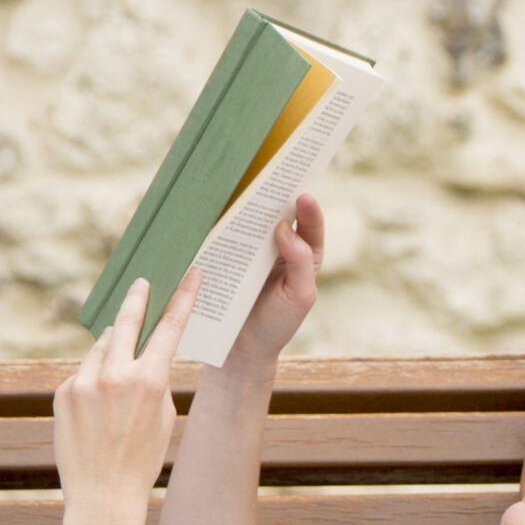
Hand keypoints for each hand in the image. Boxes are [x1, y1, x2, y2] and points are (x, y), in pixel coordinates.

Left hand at [55, 269, 195, 511]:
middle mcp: (115, 375)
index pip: (170, 328)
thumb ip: (154, 381)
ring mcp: (84, 382)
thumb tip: (140, 356)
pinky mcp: (63, 392)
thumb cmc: (142, 459)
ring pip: (101, 350)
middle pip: (126, 323)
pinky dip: (92, 382)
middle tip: (141, 283)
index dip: (182, 298)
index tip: (190, 275)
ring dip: (110, 354)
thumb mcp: (164, 418)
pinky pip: (82, 374)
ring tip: (116, 389)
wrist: (103, 495)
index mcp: (149, 381)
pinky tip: (96, 412)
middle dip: (136, 300)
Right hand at [220, 192, 323, 378]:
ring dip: (246, 203)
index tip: (302, 195)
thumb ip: (301, 262)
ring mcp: (251, 250)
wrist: (241, 350)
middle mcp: (279, 247)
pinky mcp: (228, 256)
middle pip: (278, 214)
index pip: (310, 225)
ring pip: (251, 221)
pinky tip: (215, 210)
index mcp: (304, 255)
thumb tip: (285, 227)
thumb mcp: (299, 296)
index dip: (308, 208)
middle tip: (271, 174)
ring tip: (242, 185)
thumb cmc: (278, 324)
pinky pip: (226, 236)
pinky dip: (222, 222)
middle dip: (276, 193)